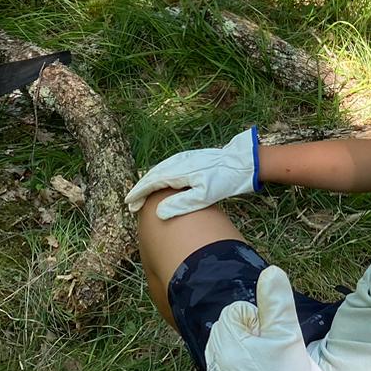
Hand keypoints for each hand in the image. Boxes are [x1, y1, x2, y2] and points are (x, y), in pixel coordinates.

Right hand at [124, 126, 259, 218]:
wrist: (241, 163)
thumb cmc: (223, 182)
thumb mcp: (204, 196)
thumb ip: (181, 204)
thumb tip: (158, 212)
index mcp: (179, 171)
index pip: (153, 182)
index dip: (139, 193)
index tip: (129, 203)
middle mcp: (178, 162)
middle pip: (153, 174)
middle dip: (141, 188)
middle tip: (131, 202)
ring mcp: (184, 158)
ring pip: (160, 169)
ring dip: (149, 181)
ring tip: (141, 194)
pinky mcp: (190, 158)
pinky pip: (168, 166)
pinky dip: (158, 175)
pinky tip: (159, 182)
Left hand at [204, 266, 328, 370]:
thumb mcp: (288, 337)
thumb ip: (277, 303)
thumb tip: (271, 271)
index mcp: (225, 340)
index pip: (238, 310)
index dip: (261, 322)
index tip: (272, 342)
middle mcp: (215, 358)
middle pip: (234, 328)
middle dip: (255, 336)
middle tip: (273, 357)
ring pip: (233, 347)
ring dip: (251, 353)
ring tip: (268, 370)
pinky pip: (230, 366)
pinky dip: (243, 369)